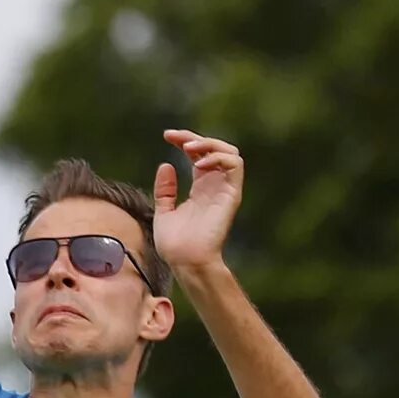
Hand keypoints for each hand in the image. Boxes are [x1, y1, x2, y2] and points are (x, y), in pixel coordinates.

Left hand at [151, 130, 242, 274]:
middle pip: (214, 148)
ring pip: (230, 152)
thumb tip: (166, 165)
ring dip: (209, 144)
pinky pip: (235, 165)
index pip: (198, 155)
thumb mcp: (163, 211)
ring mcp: (224, 189)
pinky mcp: (231, 195)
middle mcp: (214, 186)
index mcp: (200, 188)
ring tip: (188, 148)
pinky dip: (219, 157)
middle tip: (176, 137)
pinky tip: (200, 163)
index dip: (185, 140)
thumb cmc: (175, 245)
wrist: (185, 261)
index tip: (167, 136)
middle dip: (195, 137)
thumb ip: (165, 190)